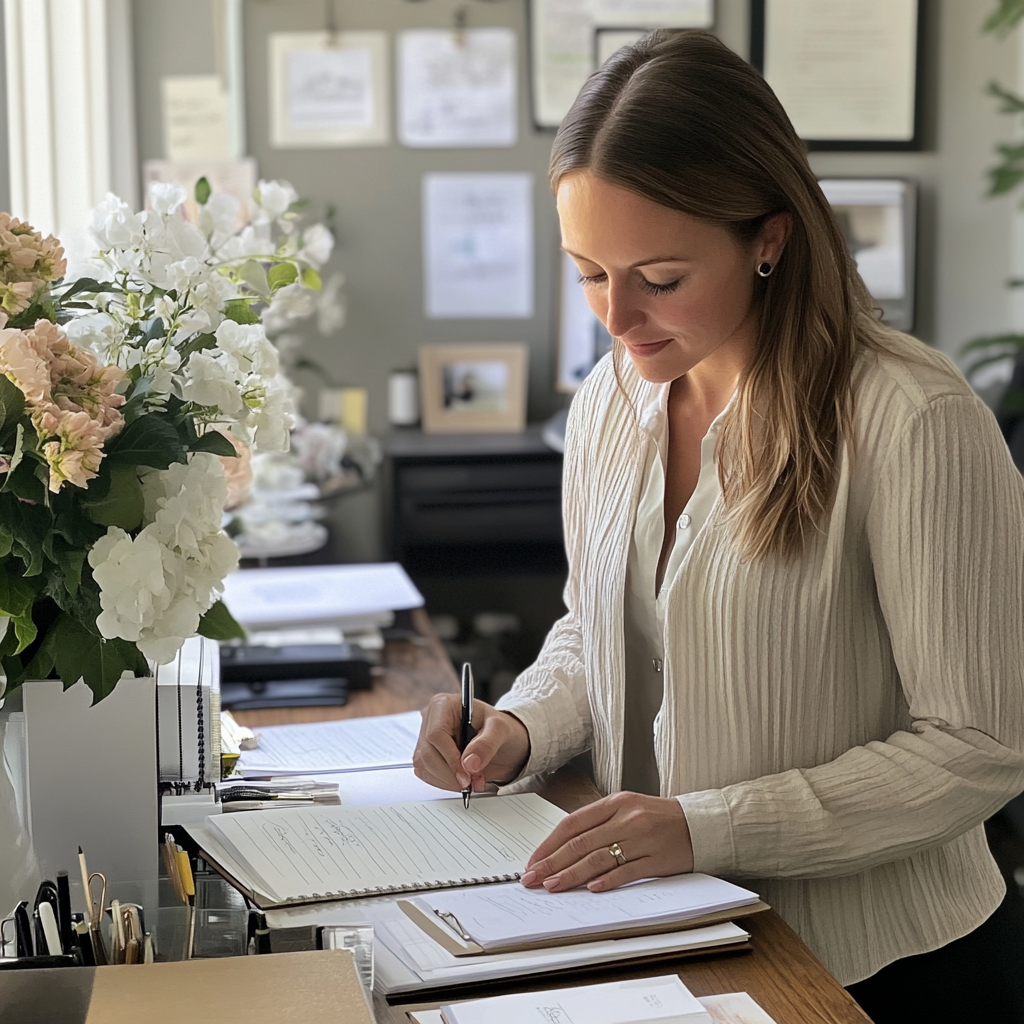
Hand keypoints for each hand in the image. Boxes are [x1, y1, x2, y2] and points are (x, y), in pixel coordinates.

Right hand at [413, 693, 530, 792]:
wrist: (499, 741)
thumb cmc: (498, 728)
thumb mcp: (501, 730)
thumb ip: (487, 744)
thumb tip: (469, 763)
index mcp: (444, 704)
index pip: (436, 734)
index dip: (450, 758)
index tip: (467, 775)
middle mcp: (430, 719)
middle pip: (428, 753)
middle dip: (451, 774)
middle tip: (473, 782)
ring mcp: (425, 738)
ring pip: (424, 766)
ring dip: (449, 781)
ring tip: (473, 780)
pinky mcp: (425, 755)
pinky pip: (426, 774)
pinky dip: (445, 783)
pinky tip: (462, 779)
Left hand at [520, 791, 693, 892]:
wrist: (699, 824)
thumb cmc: (658, 818)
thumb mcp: (627, 809)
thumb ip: (599, 824)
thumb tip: (563, 848)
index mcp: (616, 803)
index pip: (573, 823)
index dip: (550, 843)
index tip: (533, 860)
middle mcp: (627, 818)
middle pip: (581, 842)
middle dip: (553, 862)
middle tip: (533, 878)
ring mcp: (642, 838)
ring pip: (599, 858)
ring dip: (572, 874)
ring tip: (553, 886)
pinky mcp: (657, 858)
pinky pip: (627, 871)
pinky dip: (607, 881)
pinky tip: (590, 889)